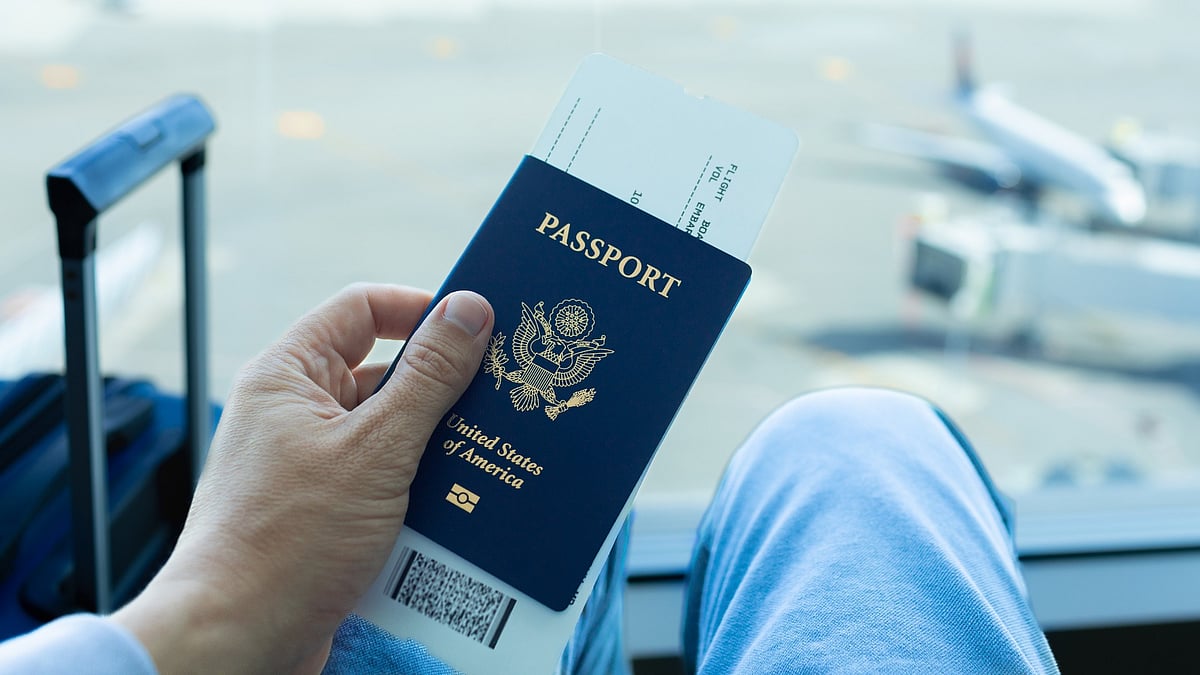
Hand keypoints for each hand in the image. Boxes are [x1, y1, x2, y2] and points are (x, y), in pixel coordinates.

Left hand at [112, 284, 493, 672]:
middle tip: (500, 394)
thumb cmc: (287, 542)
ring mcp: (308, 462)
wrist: (236, 639)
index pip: (362, 309)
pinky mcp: (323, 509)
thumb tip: (469, 310)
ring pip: (389, 430)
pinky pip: (383, 478)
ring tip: (489, 452)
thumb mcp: (375, 449)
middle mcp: (294, 411)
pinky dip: (421, 486)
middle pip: (383, 371)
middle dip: (442, 386)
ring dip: (436, 442)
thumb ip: (428, 377)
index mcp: (289, 374)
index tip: (477, 327)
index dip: (421, 310)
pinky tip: (462, 501)